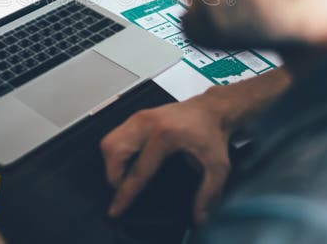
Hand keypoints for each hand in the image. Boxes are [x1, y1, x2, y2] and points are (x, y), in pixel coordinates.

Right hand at [100, 93, 231, 223]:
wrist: (212, 109)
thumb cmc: (213, 134)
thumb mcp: (218, 166)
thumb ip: (208, 193)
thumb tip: (198, 217)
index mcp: (165, 135)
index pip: (138, 170)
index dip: (125, 194)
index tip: (116, 210)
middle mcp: (147, 123)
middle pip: (113, 150)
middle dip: (113, 176)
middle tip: (124, 190)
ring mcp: (139, 117)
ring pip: (109, 141)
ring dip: (112, 164)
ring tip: (124, 178)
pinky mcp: (137, 116)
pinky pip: (115, 135)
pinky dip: (116, 153)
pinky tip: (128, 163)